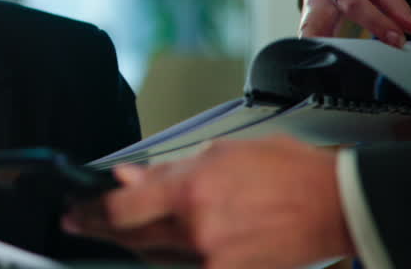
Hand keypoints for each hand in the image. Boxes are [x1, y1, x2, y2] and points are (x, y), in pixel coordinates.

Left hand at [63, 137, 353, 268]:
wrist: (337, 204)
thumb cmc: (287, 172)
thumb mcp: (222, 154)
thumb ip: (169, 170)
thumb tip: (129, 177)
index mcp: (193, 189)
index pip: (124, 208)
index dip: (92, 211)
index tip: (73, 210)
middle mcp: (198, 228)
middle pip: (133, 237)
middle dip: (100, 228)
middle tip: (78, 222)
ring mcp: (214, 257)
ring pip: (155, 257)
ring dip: (131, 244)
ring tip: (115, 232)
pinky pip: (185, 268)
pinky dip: (168, 258)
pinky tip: (158, 250)